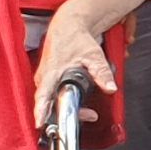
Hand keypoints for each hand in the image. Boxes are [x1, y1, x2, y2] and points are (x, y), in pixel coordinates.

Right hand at [33, 12, 116, 129]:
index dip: (41, 111)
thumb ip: (102, 72)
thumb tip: (110, 88)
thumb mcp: (93, 55)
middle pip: (50, 104)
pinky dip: (68, 103)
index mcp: (50, 73)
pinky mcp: (49, 81)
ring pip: (53, 102)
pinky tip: (83, 106)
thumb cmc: (76, 39)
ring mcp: (45, 81)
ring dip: (70, 109)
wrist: (68, 27)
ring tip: (90, 113)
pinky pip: (55, 97)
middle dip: (67, 114)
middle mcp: (44, 79)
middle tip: (89, 115)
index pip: (43, 96)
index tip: (40, 123)